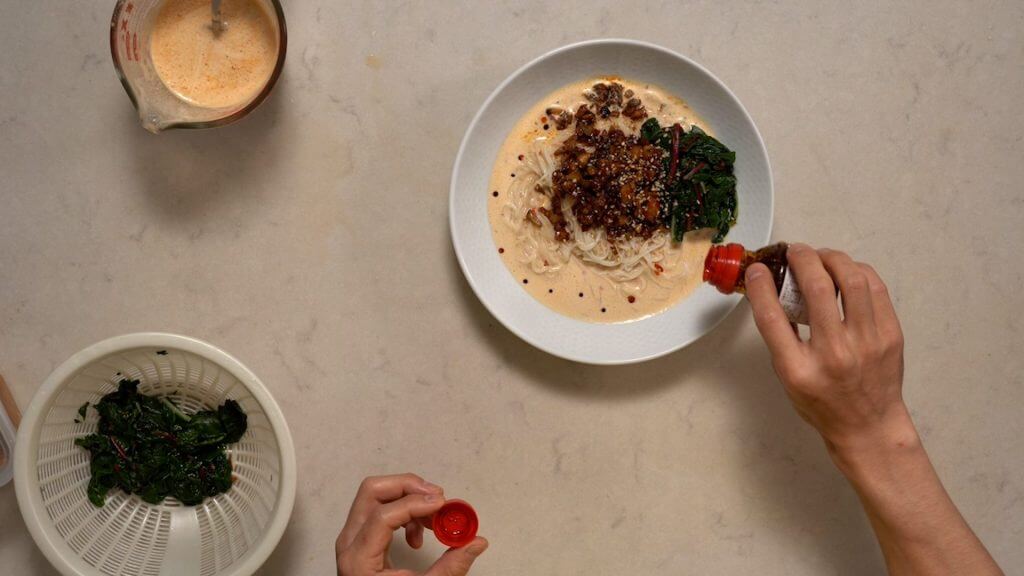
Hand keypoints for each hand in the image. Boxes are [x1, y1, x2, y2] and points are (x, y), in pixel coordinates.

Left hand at [336, 473, 487, 575]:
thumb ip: (449, 568)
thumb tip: (477, 541)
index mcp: (358, 559)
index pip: (383, 516)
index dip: (414, 504)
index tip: (443, 505)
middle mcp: (349, 542)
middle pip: (373, 491)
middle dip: (409, 487)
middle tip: (438, 499)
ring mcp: (352, 536)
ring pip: (376, 494)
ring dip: (409, 498)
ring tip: (434, 523)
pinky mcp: (361, 536)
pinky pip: (380, 507)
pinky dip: (404, 510)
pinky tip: (418, 535)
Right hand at [745, 244, 911, 456]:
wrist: (868, 426)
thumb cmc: (822, 402)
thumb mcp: (787, 376)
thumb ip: (780, 336)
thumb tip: (774, 288)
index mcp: (799, 369)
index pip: (772, 317)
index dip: (761, 285)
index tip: (758, 268)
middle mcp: (834, 354)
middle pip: (816, 287)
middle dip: (802, 258)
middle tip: (795, 252)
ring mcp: (867, 343)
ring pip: (852, 279)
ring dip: (833, 258)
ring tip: (821, 257)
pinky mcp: (890, 335)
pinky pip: (875, 288)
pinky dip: (857, 272)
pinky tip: (846, 272)